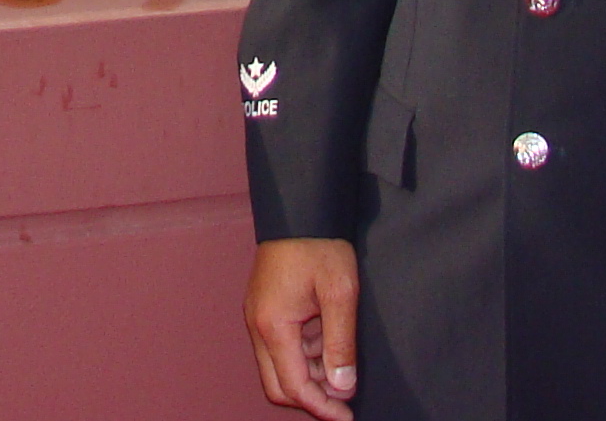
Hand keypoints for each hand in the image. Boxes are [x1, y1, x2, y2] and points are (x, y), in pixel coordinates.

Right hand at [246, 237, 359, 419]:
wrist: (300, 206)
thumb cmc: (319, 244)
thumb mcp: (340, 293)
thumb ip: (340, 343)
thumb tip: (342, 386)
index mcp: (273, 324)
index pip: (294, 386)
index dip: (321, 407)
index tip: (346, 416)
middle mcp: (258, 325)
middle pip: (278, 384)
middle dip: (310, 397)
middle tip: (343, 398)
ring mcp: (258, 316)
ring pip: (278, 366)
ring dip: (309, 373)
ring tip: (341, 360)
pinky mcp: (264, 308)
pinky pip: (280, 346)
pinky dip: (304, 354)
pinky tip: (327, 340)